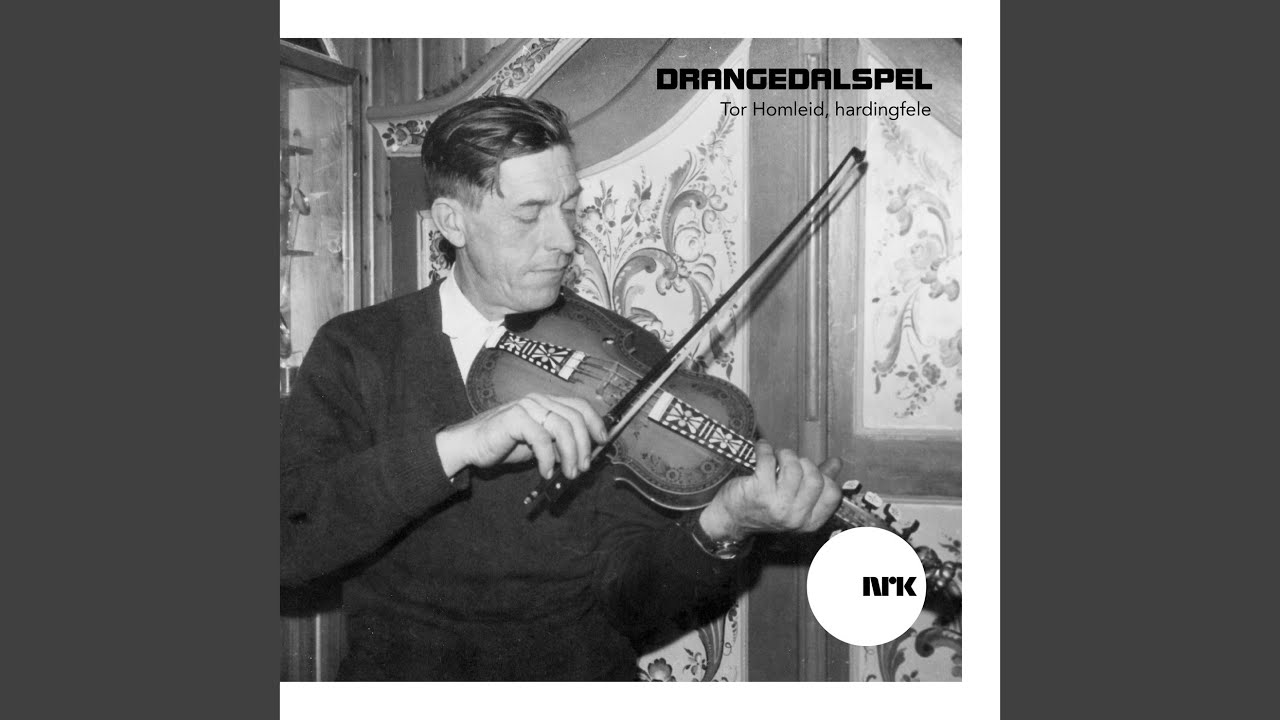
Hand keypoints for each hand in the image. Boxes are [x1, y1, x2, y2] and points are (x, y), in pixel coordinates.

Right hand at [436, 393, 607, 479]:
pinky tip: (545, 472)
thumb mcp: (538, 444)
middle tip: (583, 468)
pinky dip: (547, 458)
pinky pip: (540, 437)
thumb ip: (558, 443)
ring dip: (570, 453)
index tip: (603, 441)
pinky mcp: (514, 418)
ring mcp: (526, 406)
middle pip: (575, 417)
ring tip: (568, 473)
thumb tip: (583, 456)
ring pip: (562, 426)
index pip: (579, 405)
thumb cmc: (504, 444)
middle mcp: (538, 400)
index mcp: (546, 402)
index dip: (595, 422)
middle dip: (584, 445)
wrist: (470, 445)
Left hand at [697, 441, 842, 541]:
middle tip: (789, 461)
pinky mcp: (759, 491)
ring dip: (784, 454)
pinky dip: (765, 449)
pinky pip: (769, 460)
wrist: (730, 520)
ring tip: (776, 456)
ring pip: (794, 467)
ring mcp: (777, 505)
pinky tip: (761, 449)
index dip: (824, 476)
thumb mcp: (793, 501)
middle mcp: (795, 517)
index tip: (809, 470)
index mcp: (809, 522)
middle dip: (803, 462)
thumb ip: (817, 482)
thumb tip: (836, 462)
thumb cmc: (763, 507)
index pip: (832, 494)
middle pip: (815, 478)